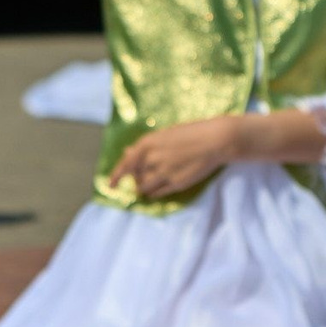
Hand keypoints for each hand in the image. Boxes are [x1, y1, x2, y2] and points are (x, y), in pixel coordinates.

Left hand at [107, 117, 236, 198]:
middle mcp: (152, 159)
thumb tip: (127, 152)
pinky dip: (154, 193)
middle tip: (141, 176)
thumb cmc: (190, 134)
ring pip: (144, 187)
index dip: (115, 176)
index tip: (110, 186)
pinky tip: (156, 190)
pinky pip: (158, 193)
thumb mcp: (163, 135)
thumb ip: (145, 146)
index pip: (125, 164)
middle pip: (135, 176)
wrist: (215, 140)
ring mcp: (164, 173)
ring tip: (147, 185)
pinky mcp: (177, 184)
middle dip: (135, 177)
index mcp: (147, 144)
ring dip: (143, 187)